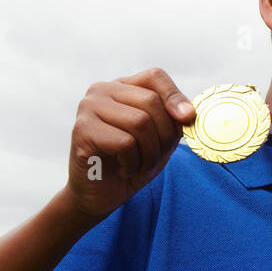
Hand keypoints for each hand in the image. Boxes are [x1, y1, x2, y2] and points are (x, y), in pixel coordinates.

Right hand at [64, 68, 194, 218]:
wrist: (100, 194)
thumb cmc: (133, 162)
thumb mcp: (161, 138)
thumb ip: (174, 121)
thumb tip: (190, 112)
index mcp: (123, 86)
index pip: (155, 76)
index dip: (175, 96)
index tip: (188, 118)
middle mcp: (102, 90)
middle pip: (151, 102)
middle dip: (165, 134)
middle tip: (158, 155)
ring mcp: (88, 108)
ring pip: (139, 122)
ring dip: (150, 152)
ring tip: (141, 164)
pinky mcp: (82, 130)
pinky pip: (124, 143)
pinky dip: (133, 162)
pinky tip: (124, 169)